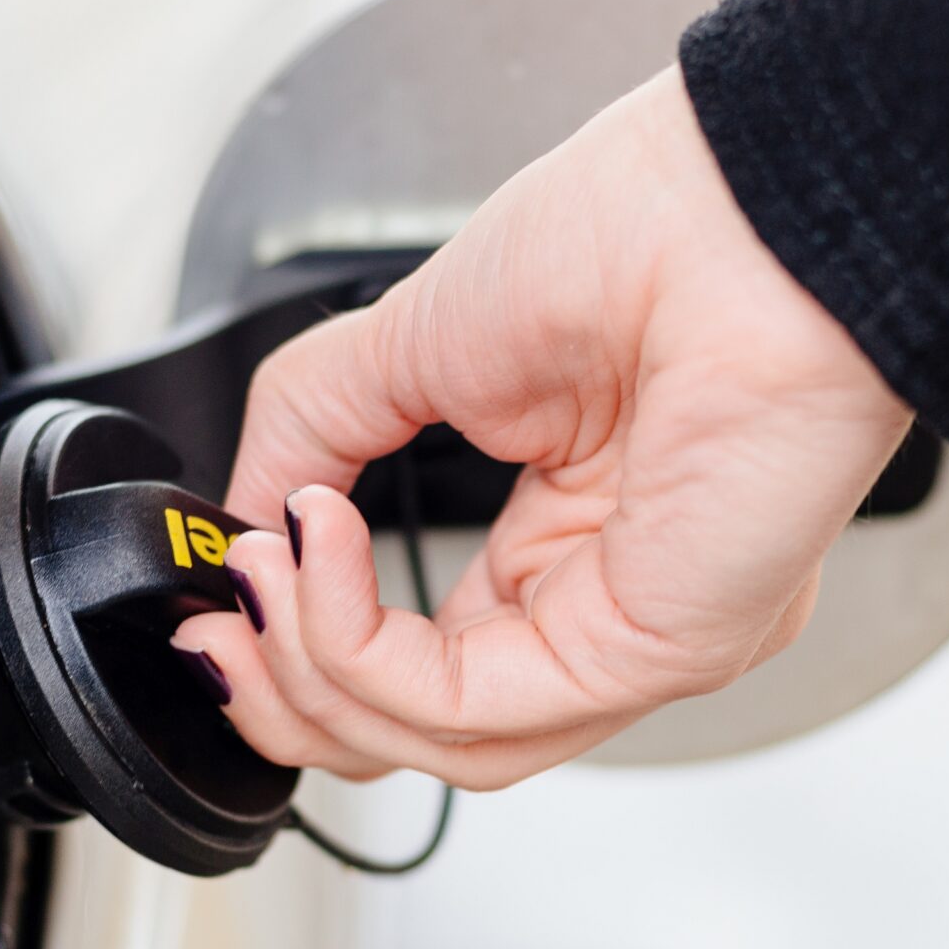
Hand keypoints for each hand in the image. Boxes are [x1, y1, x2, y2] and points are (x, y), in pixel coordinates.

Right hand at [173, 66, 913, 788]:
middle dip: (289, 696)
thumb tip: (240, 518)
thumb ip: (312, 428)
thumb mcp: (417, 340)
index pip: (423, 667)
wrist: (736, 201)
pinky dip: (357, 644)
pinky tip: (317, 555)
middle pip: (422, 736)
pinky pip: (470, 708)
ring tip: (261, 570)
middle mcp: (610, 604)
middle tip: (212, 628)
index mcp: (569, 540)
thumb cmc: (644, 230)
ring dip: (309, 672)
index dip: (302, 651)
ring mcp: (639, 637)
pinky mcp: (652, 650)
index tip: (219, 601)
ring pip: (438, 747)